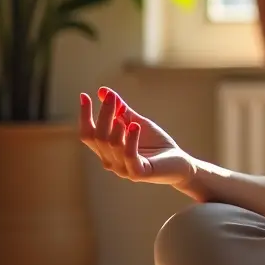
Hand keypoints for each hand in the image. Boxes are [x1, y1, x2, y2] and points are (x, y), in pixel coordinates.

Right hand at [78, 86, 196, 190]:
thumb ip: (120, 110)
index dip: (85, 115)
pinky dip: (131, 139)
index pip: (88, 134)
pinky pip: (130, 155)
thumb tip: (103, 91)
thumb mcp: (136, 122)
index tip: (84, 95)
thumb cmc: (156, 144)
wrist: (179, 163)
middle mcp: (110, 161)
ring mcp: (123, 169)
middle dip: (103, 114)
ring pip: (111, 145)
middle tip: (110, 97)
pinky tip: (135, 125)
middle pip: (98, 136)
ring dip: (114, 126)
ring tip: (120, 112)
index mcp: (106, 151)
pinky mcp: (139, 173)